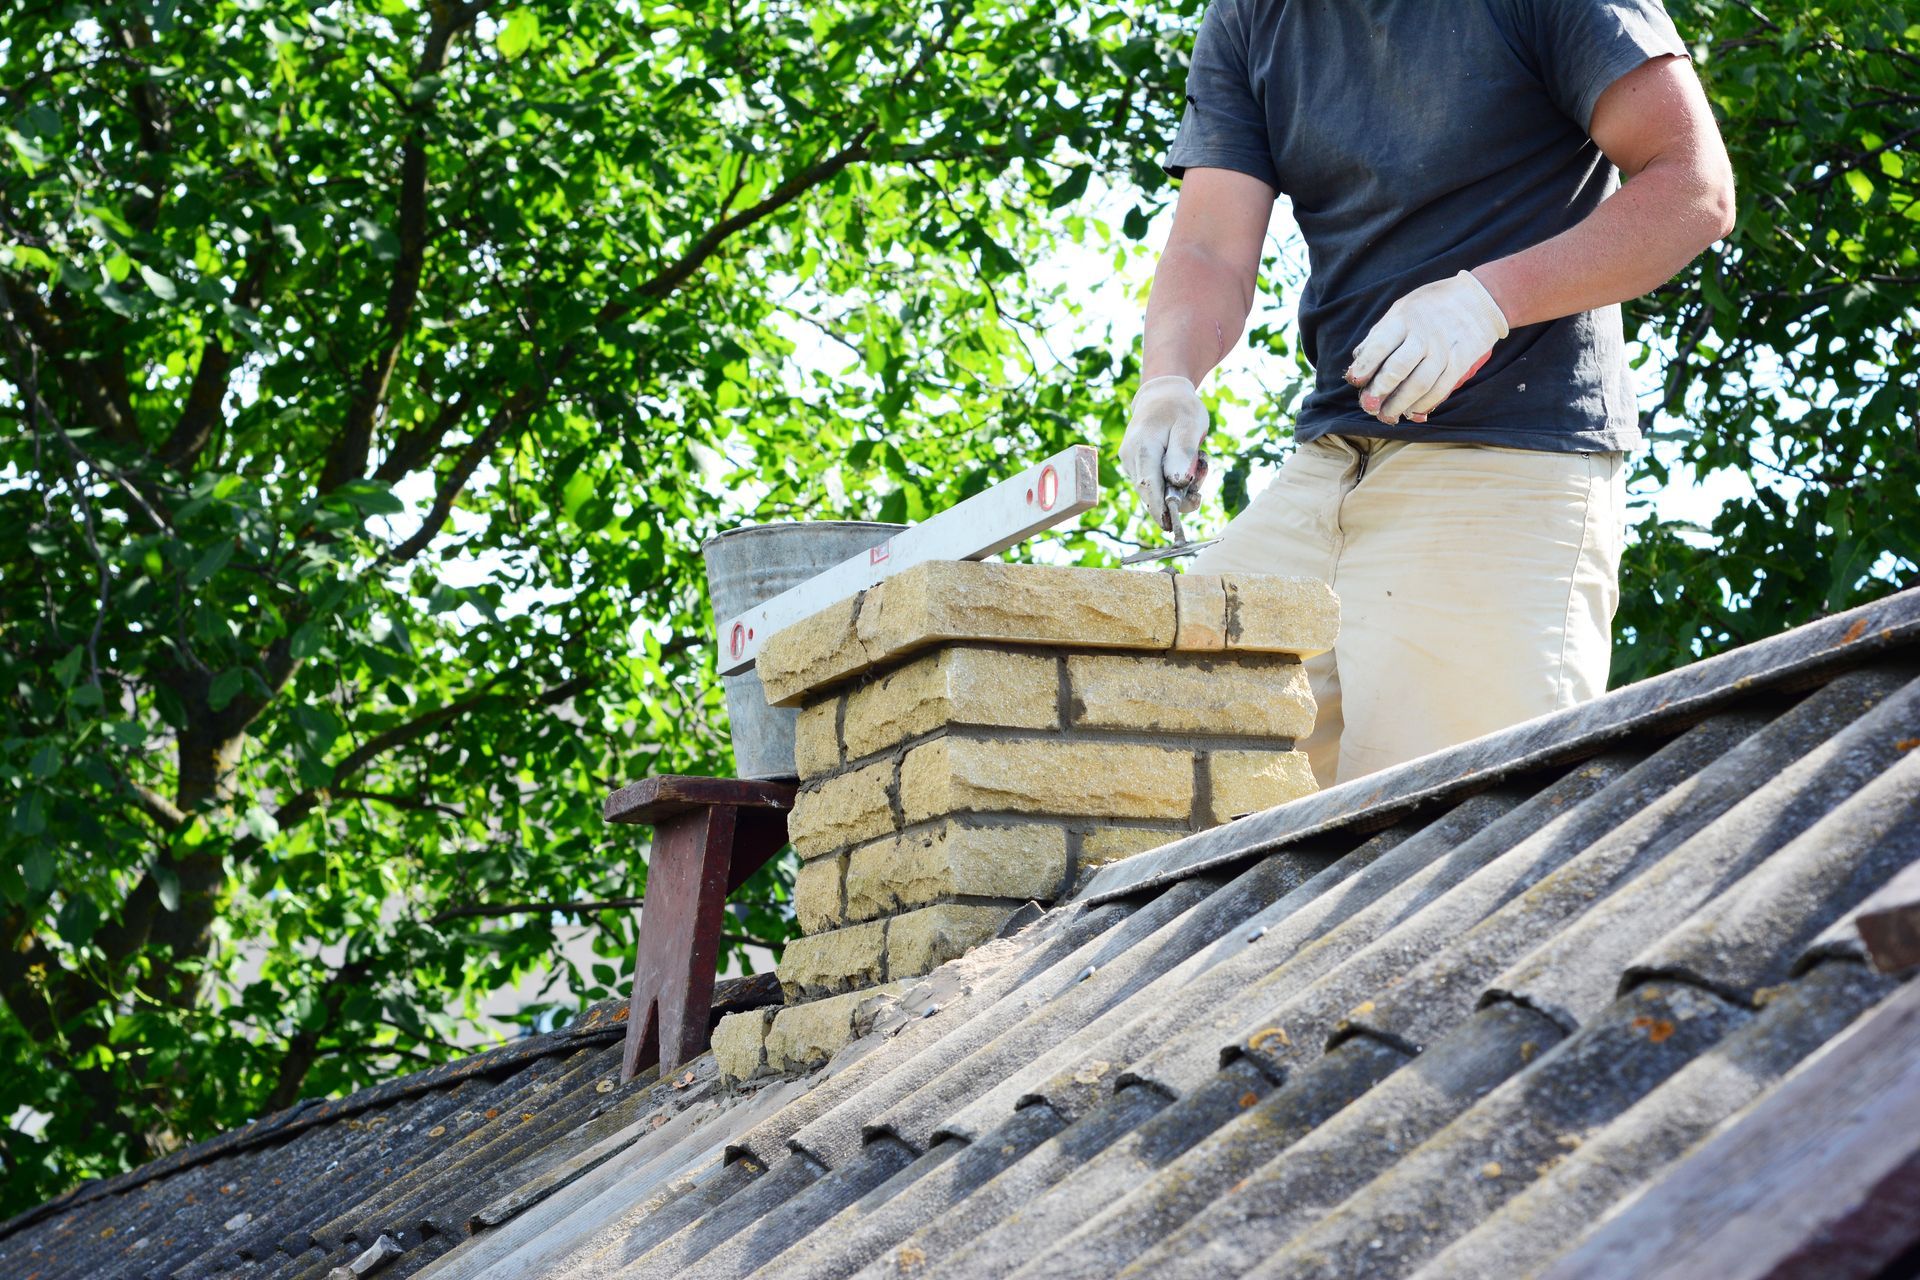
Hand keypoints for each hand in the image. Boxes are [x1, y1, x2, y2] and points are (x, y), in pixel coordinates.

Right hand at [1121, 375, 1209, 531]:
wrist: (1162, 396)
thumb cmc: (1180, 409)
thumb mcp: (1190, 425)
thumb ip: (1183, 453)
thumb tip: (1178, 482)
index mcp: (1143, 447)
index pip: (1149, 484)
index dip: (1160, 508)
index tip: (1170, 526)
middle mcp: (1131, 458)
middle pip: (1151, 493)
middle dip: (1176, 500)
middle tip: (1199, 495)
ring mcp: (1131, 464)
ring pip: (1154, 490)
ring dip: (1178, 489)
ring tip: (1198, 464)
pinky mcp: (1137, 468)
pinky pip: (1155, 484)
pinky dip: (1173, 483)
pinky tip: (1188, 467)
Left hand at [1346, 270, 1508, 425]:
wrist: (1478, 299)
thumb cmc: (1430, 306)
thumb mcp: (1401, 309)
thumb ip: (1380, 335)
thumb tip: (1357, 363)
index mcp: (1404, 318)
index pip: (1380, 345)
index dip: (1366, 365)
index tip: (1355, 380)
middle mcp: (1424, 335)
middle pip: (1398, 368)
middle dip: (1380, 391)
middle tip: (1368, 406)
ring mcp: (1444, 350)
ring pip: (1420, 384)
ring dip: (1400, 404)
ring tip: (1387, 415)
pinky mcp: (1460, 363)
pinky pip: (1440, 389)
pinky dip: (1424, 404)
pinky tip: (1412, 411)